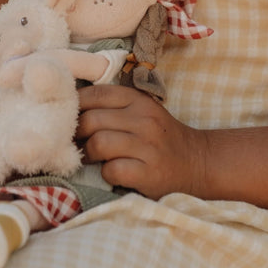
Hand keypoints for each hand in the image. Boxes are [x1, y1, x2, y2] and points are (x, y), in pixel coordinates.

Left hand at [76, 84, 207, 200]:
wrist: (198, 162)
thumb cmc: (160, 136)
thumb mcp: (141, 110)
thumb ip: (112, 106)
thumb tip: (70, 108)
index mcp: (138, 100)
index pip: (95, 94)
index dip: (75, 105)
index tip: (69, 117)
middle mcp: (144, 120)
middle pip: (91, 120)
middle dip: (77, 134)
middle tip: (75, 143)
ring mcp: (148, 147)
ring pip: (99, 144)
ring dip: (89, 154)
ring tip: (92, 158)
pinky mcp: (149, 173)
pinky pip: (112, 170)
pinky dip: (107, 173)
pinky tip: (113, 173)